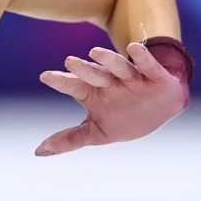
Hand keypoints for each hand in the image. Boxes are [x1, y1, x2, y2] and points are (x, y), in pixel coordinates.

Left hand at [35, 41, 189, 155]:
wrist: (162, 108)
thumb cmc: (123, 116)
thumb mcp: (96, 131)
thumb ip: (70, 139)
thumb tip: (38, 152)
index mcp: (94, 93)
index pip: (74, 86)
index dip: (60, 81)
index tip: (45, 76)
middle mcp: (110, 82)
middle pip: (94, 74)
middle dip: (83, 69)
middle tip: (69, 62)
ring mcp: (131, 78)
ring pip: (118, 67)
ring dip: (108, 59)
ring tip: (94, 51)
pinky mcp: (153, 76)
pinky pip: (148, 65)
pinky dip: (142, 58)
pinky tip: (134, 48)